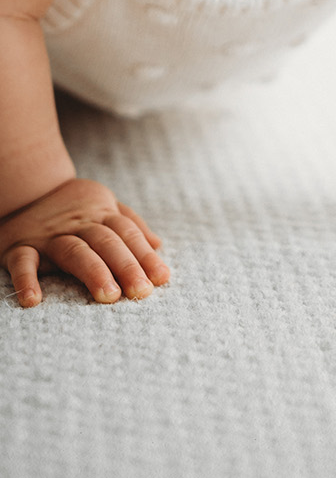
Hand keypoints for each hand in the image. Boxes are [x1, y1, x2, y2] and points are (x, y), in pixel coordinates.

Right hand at [0, 178, 169, 307]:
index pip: (127, 234)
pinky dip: (26, 280)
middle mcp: (77, 224)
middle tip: (141, 291)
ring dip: (93, 272)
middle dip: (127, 266)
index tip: (161, 278)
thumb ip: (130, 224)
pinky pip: (22, 262)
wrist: (26, 189)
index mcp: (100, 214)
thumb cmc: (73, 206)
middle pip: (106, 242)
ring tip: (109, 296)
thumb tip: (158, 245)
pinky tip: (33, 299)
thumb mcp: (104, 205)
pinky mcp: (19, 246)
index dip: (145, 255)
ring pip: (74, 251)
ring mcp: (49, 236)